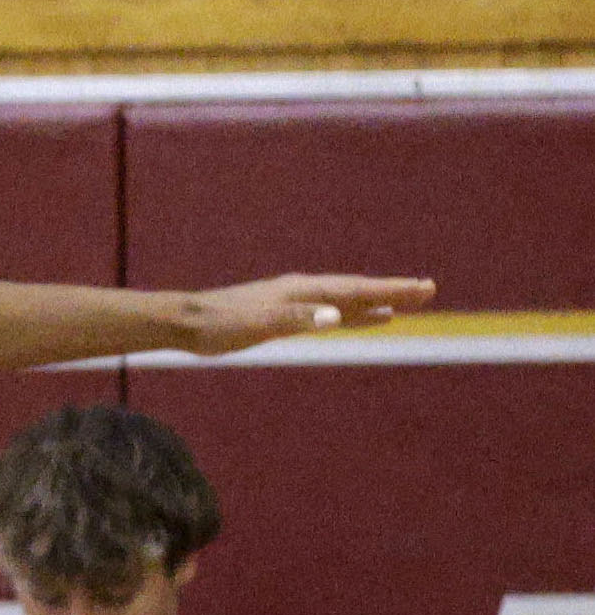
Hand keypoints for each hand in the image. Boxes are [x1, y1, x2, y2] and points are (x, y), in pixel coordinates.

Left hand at [171, 274, 437, 353]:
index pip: (355, 290)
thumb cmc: (219, 325)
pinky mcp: (286, 313)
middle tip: (429, 290)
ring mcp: (295, 300)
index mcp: (301, 291)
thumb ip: (296, 319)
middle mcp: (302, 291)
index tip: (422, 289)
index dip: (390, 290)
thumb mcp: (257, 324)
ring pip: (346, 299)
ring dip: (377, 301)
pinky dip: (353, 313)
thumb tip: (335, 316)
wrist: (186, 322)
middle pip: (357, 289)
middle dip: (392, 290)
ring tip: (407, 303)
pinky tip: (364, 318)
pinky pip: (330, 311)